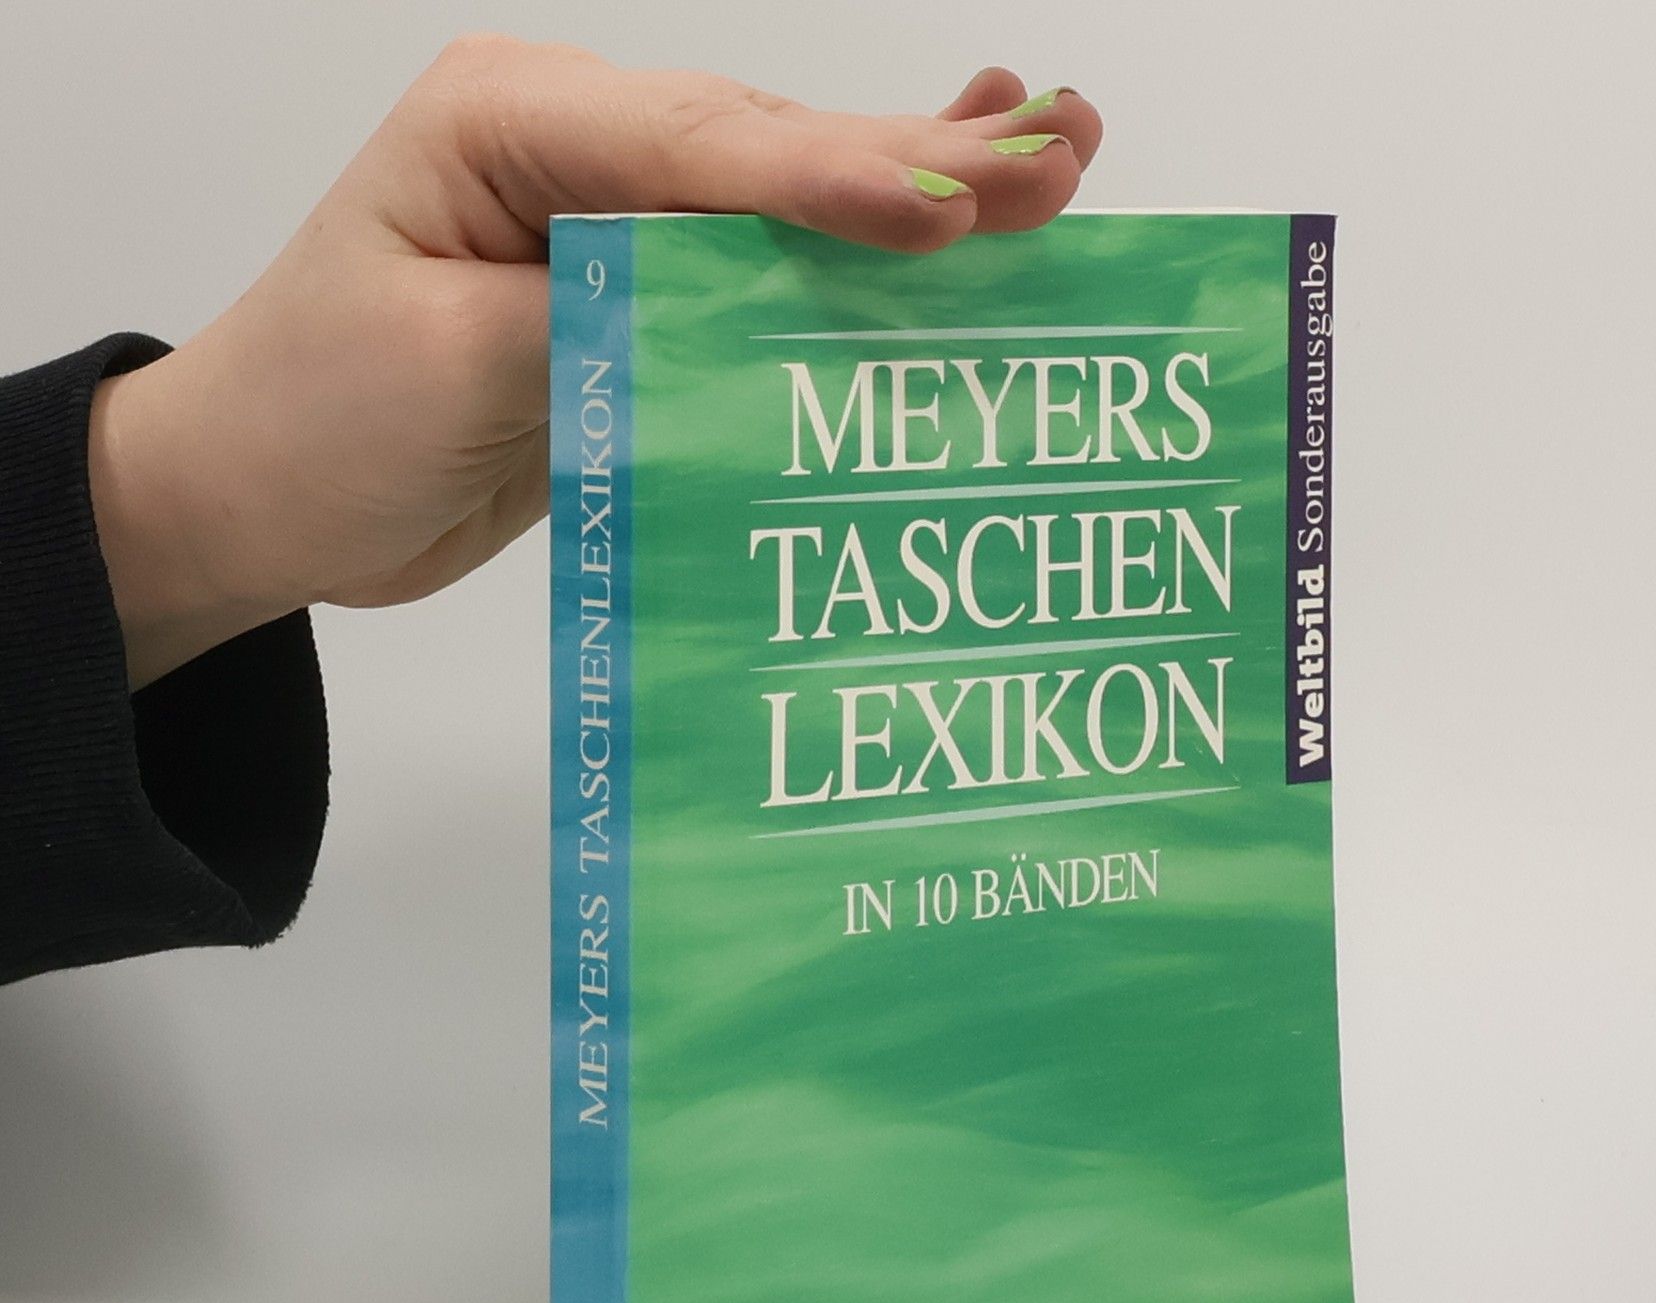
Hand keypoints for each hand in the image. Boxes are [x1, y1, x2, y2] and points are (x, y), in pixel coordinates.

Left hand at [88, 41, 1102, 687]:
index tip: (952, 211)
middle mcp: (579, 150)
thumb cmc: (319, 420)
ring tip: (1054, 156)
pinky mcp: (643, 303)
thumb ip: (605, 317)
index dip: (834, 181)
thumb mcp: (450, 364)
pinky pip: (769, 274)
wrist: (266, 500)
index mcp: (512, 125)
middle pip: (773, 151)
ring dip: (923, 189)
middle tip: (1063, 156)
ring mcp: (618, 222)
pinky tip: (948, 206)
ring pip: (792, 203)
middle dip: (922, 162)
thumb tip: (753, 301)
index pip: (701, 150)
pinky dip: (863, 254)